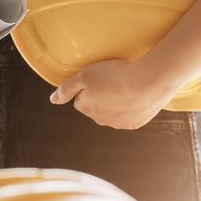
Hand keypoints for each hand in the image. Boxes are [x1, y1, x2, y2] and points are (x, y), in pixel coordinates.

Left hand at [49, 59, 180, 129]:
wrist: (148, 83)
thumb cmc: (115, 76)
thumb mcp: (84, 76)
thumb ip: (66, 88)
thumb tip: (53, 100)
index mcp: (87, 108)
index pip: (81, 100)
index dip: (89, 87)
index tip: (100, 79)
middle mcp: (101, 120)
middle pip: (97, 107)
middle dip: (102, 96)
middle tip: (114, 81)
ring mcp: (119, 124)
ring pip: (113, 112)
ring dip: (117, 102)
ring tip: (126, 86)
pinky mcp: (135, 123)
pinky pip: (130, 115)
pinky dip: (132, 106)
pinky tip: (136, 95)